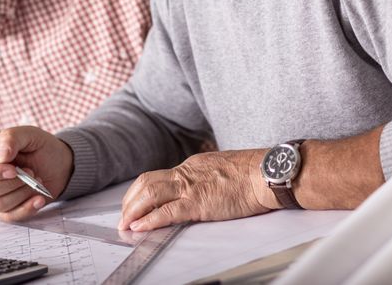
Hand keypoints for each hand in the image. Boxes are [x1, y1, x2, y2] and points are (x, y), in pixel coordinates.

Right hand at [0, 126, 73, 221]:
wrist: (58, 165)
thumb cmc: (39, 147)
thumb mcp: (28, 134)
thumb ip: (11, 138)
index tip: (13, 169)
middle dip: (11, 183)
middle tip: (31, 171)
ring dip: (22, 193)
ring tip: (37, 180)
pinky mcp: (6, 210)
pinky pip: (11, 216)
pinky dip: (27, 208)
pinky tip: (39, 198)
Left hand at [118, 149, 276, 231]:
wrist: (268, 173)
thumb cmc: (254, 173)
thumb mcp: (222, 169)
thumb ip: (207, 177)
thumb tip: (203, 187)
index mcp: (191, 165)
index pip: (157, 176)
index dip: (141, 192)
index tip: (134, 203)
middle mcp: (186, 172)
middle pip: (146, 182)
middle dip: (130, 201)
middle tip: (123, 216)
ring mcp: (191, 187)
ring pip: (150, 194)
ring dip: (133, 210)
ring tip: (125, 224)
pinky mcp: (199, 203)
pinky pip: (167, 211)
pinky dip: (149, 220)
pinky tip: (140, 227)